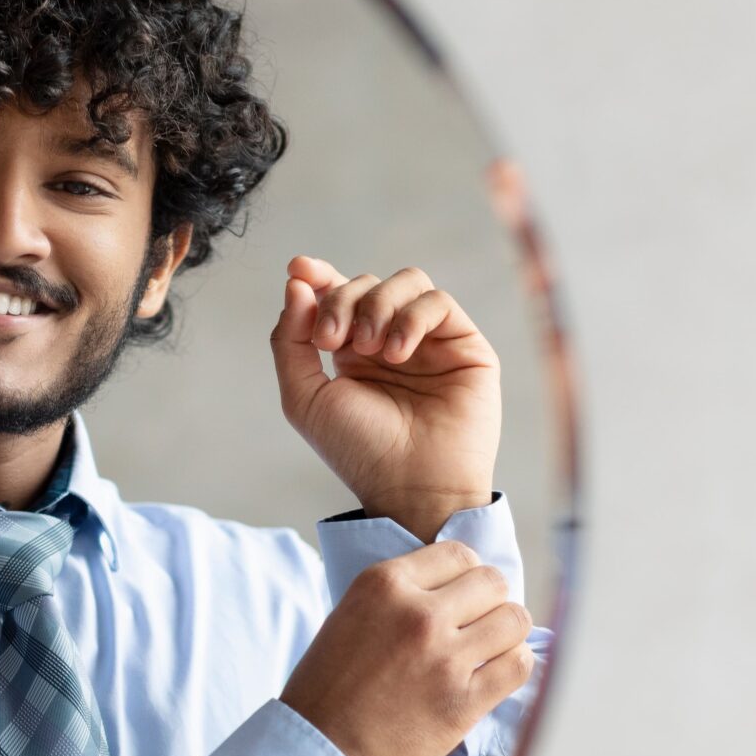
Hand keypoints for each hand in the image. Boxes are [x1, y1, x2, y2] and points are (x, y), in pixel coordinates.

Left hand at [269, 257, 501, 541]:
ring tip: (368, 350)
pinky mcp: (465, 346)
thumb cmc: (358, 450)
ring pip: (405, 281)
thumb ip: (290, 340)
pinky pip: (438, 302)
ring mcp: (429, 341)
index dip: (317, 275)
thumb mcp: (305, 397)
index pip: (336, 293)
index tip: (298, 270)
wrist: (410, 486)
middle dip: (340, 301)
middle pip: (365, 282)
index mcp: (351, 351)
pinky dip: (411, 318)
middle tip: (330, 341)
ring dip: (376, 305)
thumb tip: (297, 282)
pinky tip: (396, 353)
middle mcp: (390, 340)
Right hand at [279, 540, 533, 755]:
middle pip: (492, 582)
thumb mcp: (348, 617)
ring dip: (506, 633)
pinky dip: (514, 666)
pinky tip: (496, 674)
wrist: (321, 750)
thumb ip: (396, 598)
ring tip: (490, 649)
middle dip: (491, 601)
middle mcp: (417, 614)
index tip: (463, 596)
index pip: (458, 554)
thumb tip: (448, 592)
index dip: (466, 576)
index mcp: (383, 585)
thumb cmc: (327, 688)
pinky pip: (519, 665)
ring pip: (514, 620)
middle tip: (478, 624)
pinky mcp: (464, 700)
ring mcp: (444, 657)